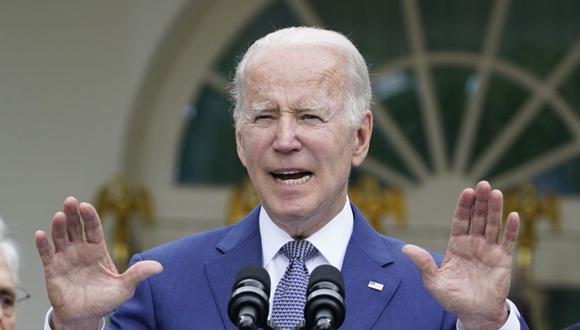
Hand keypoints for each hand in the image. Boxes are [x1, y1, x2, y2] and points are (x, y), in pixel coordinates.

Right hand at [35, 197, 162, 329]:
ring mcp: (66, 258)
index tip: (86, 206)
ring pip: (60, 237)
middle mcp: (80, 250)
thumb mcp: (125, 288)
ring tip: (59, 215)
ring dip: (59, 226)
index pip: (94, 228)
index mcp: (97, 250)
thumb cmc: (105, 300)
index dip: (90, 217)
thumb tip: (160, 267)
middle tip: (71, 201)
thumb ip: (138, 274)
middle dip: (74, 214)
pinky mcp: (52, 269)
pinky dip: (42, 244)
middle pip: (76, 227)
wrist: (84, 317)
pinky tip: (40, 234)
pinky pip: (46, 254)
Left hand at [402, 181, 519, 329]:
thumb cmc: (452, 298)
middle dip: (481, 202)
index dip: (463, 206)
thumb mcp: (433, 282)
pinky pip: (507, 242)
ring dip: (495, 210)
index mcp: (456, 245)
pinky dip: (511, 230)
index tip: (467, 192)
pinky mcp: (502, 260)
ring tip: (496, 193)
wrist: (473, 314)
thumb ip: (423, 264)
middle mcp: (473, 244)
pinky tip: (512, 215)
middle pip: (477, 218)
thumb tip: (405, 248)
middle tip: (484, 184)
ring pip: (492, 226)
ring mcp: (488, 250)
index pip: (460, 220)